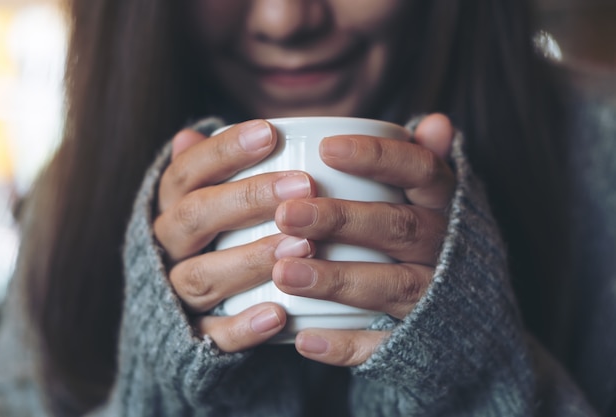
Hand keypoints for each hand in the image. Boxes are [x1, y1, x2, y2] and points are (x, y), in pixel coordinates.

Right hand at [154, 120, 314, 351]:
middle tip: (302, 185)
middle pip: (195, 218)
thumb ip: (205, 172)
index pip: (187, 173)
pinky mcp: (191, 337)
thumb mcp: (202, 202)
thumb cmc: (208, 240)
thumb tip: (189, 133)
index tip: (270, 132)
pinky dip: (243, 326)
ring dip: (251, 259)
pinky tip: (279, 314)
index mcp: (170, 209)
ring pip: (203, 275)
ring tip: (301, 246)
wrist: (174, 314)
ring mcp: (175, 294)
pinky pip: (213, 334)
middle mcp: (166, 248)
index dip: (224, 151)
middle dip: (247, 199)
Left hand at [270, 113, 455, 365]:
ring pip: (389, 287)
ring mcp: (434, 299)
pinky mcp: (418, 341)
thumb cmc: (432, 241)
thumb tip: (438, 122)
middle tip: (286, 214)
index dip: (377, 157)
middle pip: (397, 227)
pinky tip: (304, 339)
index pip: (420, 171)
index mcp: (446, 208)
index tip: (325, 148)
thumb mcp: (437, 202)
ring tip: (283, 272)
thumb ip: (425, 164)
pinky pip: (384, 346)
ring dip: (336, 280)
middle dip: (341, 220)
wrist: (472, 319)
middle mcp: (445, 249)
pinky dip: (345, 345)